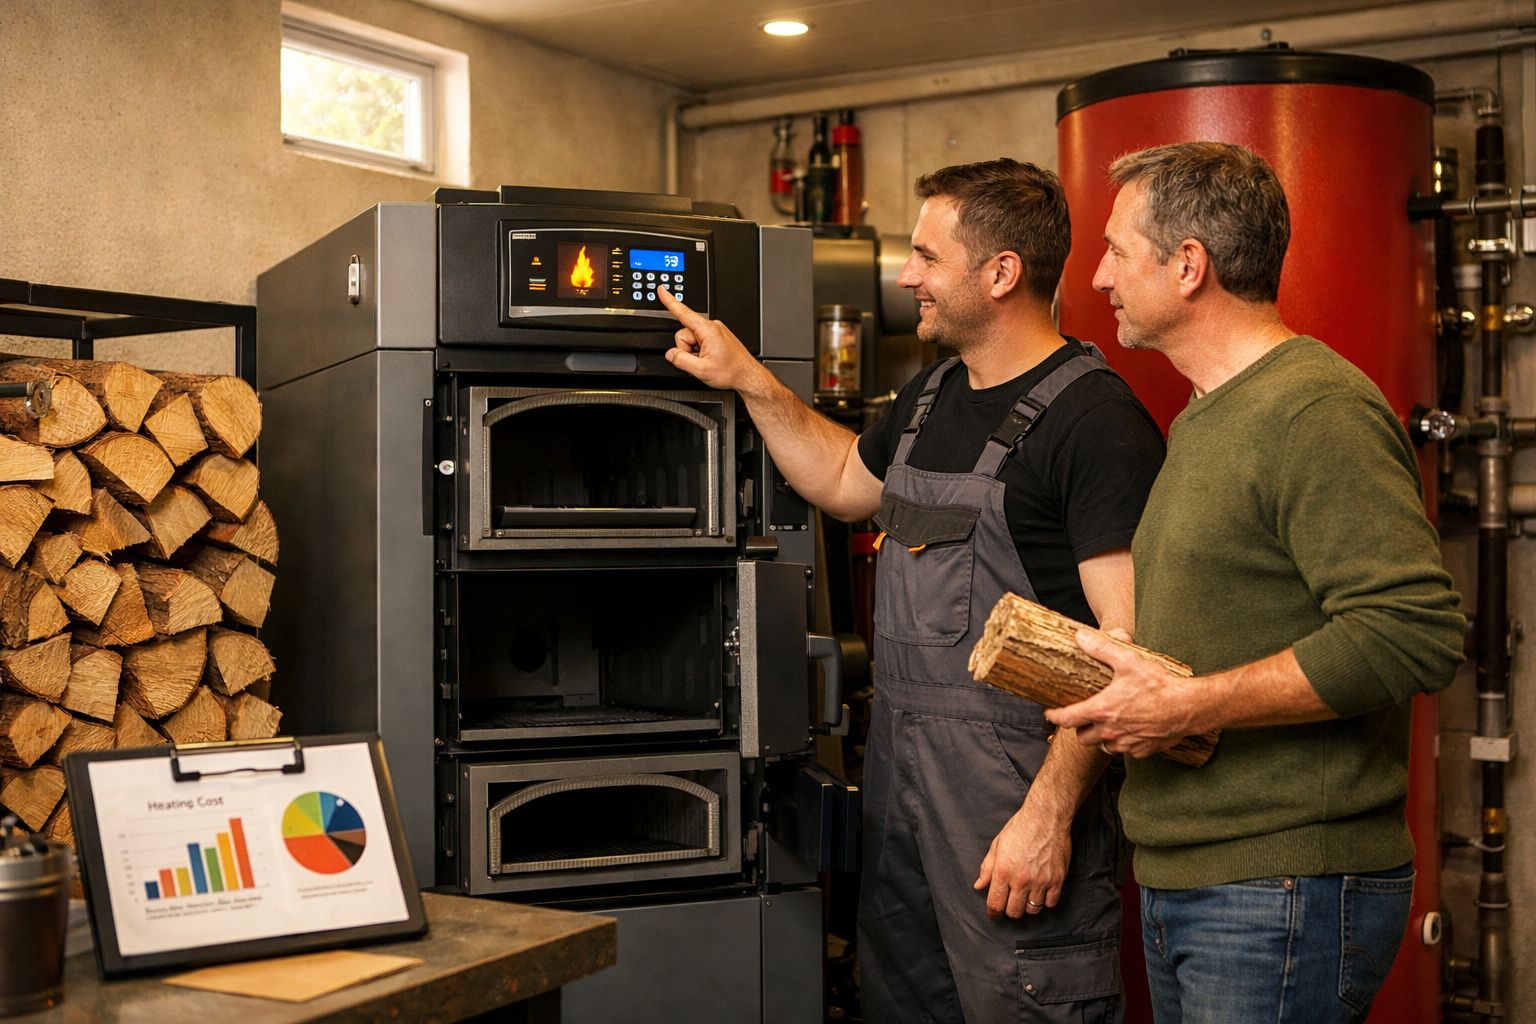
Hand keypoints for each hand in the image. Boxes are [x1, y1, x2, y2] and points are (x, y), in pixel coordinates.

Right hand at [656, 285, 765, 393]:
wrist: (747, 375)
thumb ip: (681, 360)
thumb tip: (670, 354)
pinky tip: (709, 359)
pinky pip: (700, 341)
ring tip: (707, 361)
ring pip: (691, 339)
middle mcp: (712, 327)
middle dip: (687, 349)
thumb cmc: (732, 371)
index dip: (670, 301)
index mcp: (708, 330)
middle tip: (699, 361)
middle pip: (684, 334)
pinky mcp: (717, 336)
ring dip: (694, 352)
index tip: (661, 290)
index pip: (683, 313)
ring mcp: (715, 331)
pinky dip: (700, 352)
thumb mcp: (701, 370)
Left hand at [974, 804, 1071, 918]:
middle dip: (1010, 910)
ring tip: (1026, 895)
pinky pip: (1051, 903)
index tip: (994, 913)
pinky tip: (1041, 892)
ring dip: (1028, 906)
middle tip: (1011, 902)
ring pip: (1033, 909)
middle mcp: (1022, 879)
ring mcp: (1041, 881)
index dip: (993, 912)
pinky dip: (1045, 901)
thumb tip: (979, 886)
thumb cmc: (1021, 828)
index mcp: (1004, 871)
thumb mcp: (997, 845)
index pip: (996, 904)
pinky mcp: (1057, 880)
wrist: (1046, 818)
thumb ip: (987, 868)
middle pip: (1014, 911)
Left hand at [1045, 629, 1201, 758]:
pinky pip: (1126, 751)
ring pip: (1104, 747)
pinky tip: (1131, 730)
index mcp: (1102, 710)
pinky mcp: (1143, 750)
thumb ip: (1102, 648)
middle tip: (1084, 717)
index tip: (1050, 713)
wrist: (1189, 707)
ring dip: (1102, 738)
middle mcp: (1111, 731)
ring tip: (1107, 724)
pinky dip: (1124, 743)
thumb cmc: (1159, 684)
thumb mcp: (1128, 660)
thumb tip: (1080, 637)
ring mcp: (1127, 743)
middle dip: (1080, 729)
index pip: (1068, 719)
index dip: (1054, 716)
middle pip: (1083, 738)